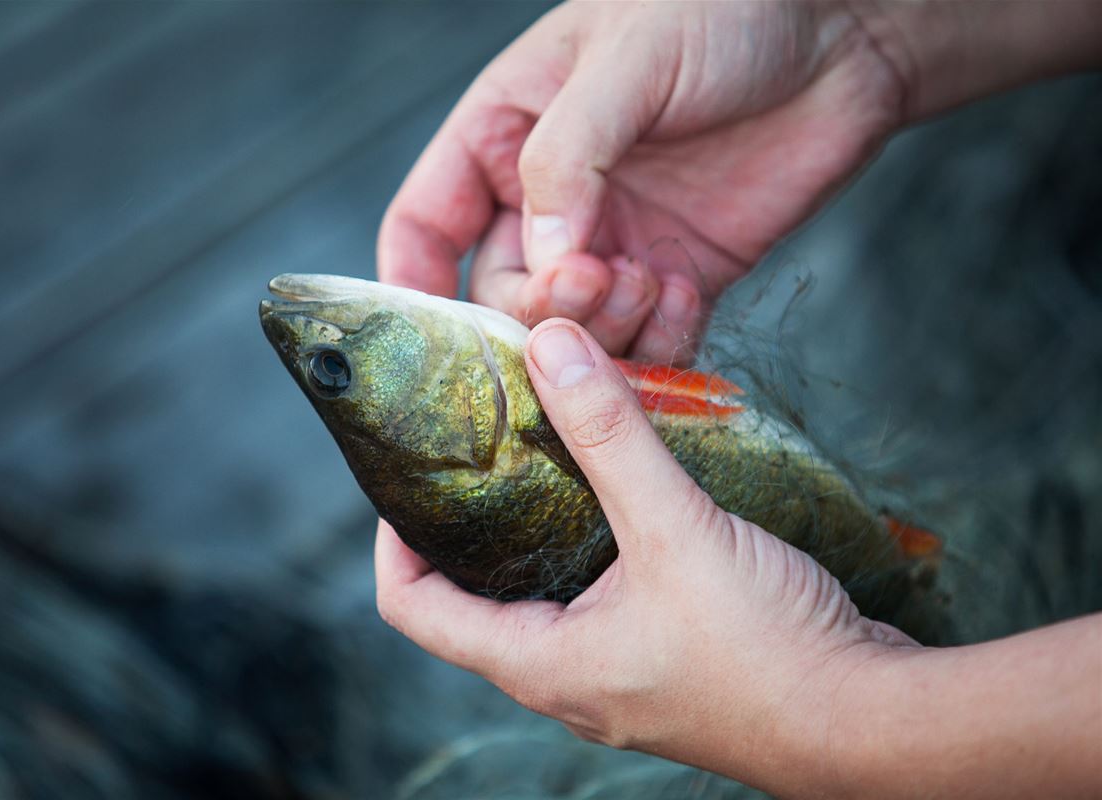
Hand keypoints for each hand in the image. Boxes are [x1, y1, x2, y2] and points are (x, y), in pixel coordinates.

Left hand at [375, 319, 913, 796]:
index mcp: (538, 662)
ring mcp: (614, 671)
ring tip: (547, 445)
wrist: (872, 721)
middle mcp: (564, 675)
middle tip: (482, 440)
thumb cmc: (768, 649)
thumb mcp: (676, 528)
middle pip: (473, 592)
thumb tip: (550, 345)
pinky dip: (596, 539)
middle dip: (472, 516)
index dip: (395, 535)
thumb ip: (611, 435)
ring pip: (544, 589)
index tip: (411, 469)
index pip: (413, 606)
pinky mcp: (662, 656)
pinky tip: (623, 486)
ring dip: (539, 521)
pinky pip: (602, 594)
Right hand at [378, 1, 909, 362]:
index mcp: (506, 134)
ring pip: (572, 331)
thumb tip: (546, 259)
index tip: (428, 334)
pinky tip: (683, 293)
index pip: (428, 222)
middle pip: (502, 295)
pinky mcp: (677, 275)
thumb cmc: (722, 11)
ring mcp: (614, 242)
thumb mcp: (626, 61)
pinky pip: (646, 343)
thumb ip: (568, 157)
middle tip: (593, 281)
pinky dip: (657, 344)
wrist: (842, 39)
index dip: (413, 282)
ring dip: (601, 330)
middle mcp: (550, 199)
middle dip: (539, 308)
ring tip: (649, 278)